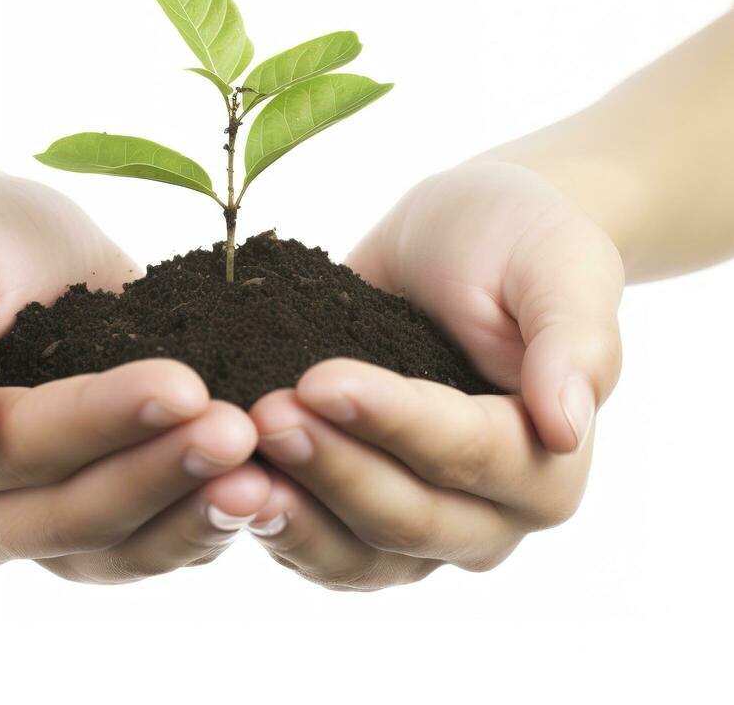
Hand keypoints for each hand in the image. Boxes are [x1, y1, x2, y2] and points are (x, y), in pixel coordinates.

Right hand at [0, 175, 267, 581]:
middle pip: (77, 515)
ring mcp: (46, 525)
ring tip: (268, 479)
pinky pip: (158, 541)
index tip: (183, 385)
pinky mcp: (106, 516)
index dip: (103, 420)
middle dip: (163, 473)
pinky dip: (210, 522)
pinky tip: (271, 491)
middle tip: (241, 432)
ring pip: (124, 550)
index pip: (23, 447)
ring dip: (197, 516)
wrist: (1, 246)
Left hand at [246, 160, 623, 589]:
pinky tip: (221, 482)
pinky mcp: (360, 502)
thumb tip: (566, 426)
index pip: (468, 454)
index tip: (321, 380)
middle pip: (406, 519)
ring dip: (292, 516)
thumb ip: (571, 343)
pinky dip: (273, 520)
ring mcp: (421, 519)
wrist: (463, 238)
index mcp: (549, 461)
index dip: (394, 423)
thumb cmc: (521, 243)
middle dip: (331, 468)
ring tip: (229, 470)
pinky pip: (318, 539)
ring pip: (357, 553)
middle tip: (265, 416)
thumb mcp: (560, 268)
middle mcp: (490, 511)